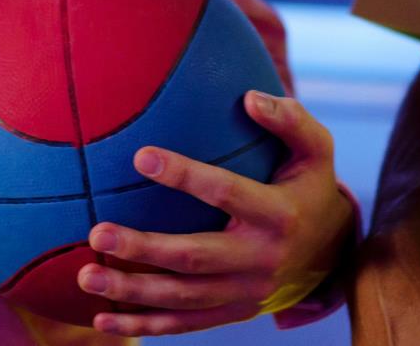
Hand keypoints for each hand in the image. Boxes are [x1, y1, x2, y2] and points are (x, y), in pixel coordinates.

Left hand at [77, 91, 352, 335]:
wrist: (334, 255)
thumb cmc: (312, 187)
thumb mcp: (317, 150)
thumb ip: (290, 120)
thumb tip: (249, 97)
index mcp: (278, 214)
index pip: (226, 192)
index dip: (184, 175)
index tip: (140, 156)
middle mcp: (260, 259)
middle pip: (194, 257)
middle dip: (142, 248)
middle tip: (97, 232)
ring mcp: (245, 293)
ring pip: (182, 297)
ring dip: (131, 291)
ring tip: (85, 275)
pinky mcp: (233, 313)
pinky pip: (183, 324)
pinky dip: (142, 325)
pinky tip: (101, 318)